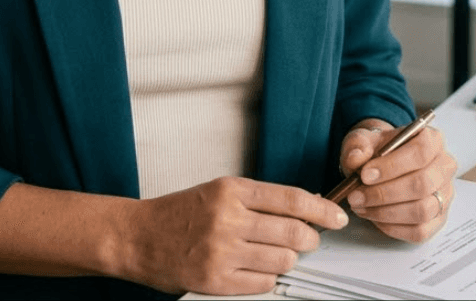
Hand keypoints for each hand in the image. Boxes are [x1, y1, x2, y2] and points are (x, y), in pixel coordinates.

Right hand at [126, 176, 348, 295]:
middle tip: (310, 239)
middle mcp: (228, 219)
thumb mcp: (217, 191)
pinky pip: (263, 285)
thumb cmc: (178, 212)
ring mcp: (223, 252)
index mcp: (230, 190)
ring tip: (273, 253)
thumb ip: (256, 200)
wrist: (139, 236)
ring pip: (282, 261)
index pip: (290, 199)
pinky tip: (255, 268)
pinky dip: (267, 278)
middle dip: (310, 238)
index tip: (336, 216)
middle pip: (293, 232)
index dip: (321, 210)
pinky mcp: (217, 281)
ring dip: (287, 259)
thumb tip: (302, 207)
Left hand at [339, 119, 456, 242]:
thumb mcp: (363, 139)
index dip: (392, 166)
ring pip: (422, 211)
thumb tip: (356, 157)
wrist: (381, 163)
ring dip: (385, 212)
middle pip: (422, 185)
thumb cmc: (377, 149)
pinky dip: (393, 227)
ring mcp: (444, 195)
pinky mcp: (438, 219)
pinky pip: (420, 231)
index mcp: (432, 140)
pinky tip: (374, 217)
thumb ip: (357, 145)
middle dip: (384, 194)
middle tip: (356, 196)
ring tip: (360, 206)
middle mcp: (444, 167)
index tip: (364, 174)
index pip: (420, 152)